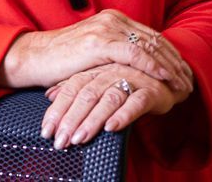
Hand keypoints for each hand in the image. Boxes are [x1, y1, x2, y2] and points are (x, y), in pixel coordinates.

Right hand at [0, 9, 191, 92]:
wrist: (36, 57)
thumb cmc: (63, 60)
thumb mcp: (95, 53)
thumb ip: (115, 53)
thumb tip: (138, 69)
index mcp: (112, 19)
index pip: (151, 35)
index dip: (171, 53)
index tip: (185, 72)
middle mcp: (112, 19)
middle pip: (155, 39)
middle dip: (176, 61)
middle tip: (191, 81)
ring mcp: (106, 29)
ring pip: (149, 46)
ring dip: (171, 66)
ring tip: (184, 84)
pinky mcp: (100, 42)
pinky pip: (135, 54)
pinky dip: (154, 66)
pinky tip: (165, 78)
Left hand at [40, 62, 192, 149]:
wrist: (164, 75)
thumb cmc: (127, 80)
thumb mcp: (99, 81)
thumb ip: (76, 87)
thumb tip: (49, 95)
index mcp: (95, 70)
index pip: (71, 88)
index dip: (58, 109)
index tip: (46, 131)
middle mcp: (109, 72)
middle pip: (86, 94)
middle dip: (70, 119)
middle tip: (59, 141)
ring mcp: (129, 79)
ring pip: (107, 99)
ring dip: (92, 120)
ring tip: (79, 139)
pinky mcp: (149, 91)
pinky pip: (135, 102)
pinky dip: (123, 115)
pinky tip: (112, 128)